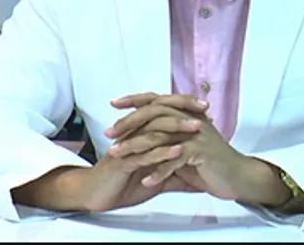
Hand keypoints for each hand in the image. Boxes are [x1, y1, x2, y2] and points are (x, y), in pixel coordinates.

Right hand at [73, 95, 208, 212]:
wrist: (97, 195)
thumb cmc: (123, 184)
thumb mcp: (155, 179)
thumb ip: (174, 175)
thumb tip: (197, 180)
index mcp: (141, 133)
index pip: (164, 112)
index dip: (184, 107)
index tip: (206, 108)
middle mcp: (135, 134)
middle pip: (160, 114)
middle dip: (183, 110)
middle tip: (205, 109)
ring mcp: (128, 146)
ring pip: (154, 131)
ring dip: (176, 127)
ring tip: (197, 126)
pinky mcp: (123, 162)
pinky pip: (144, 154)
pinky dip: (162, 153)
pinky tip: (178, 151)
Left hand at [107, 94, 289, 207]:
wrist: (238, 176)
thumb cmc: (210, 162)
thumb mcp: (185, 145)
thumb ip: (167, 136)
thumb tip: (142, 133)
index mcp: (186, 113)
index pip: (157, 100)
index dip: (135, 99)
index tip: (113, 103)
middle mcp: (190, 118)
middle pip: (154, 113)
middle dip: (129, 122)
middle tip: (109, 133)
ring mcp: (196, 134)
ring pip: (160, 136)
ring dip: (136, 147)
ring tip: (117, 156)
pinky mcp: (201, 151)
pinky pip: (174, 160)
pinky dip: (159, 171)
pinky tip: (145, 180)